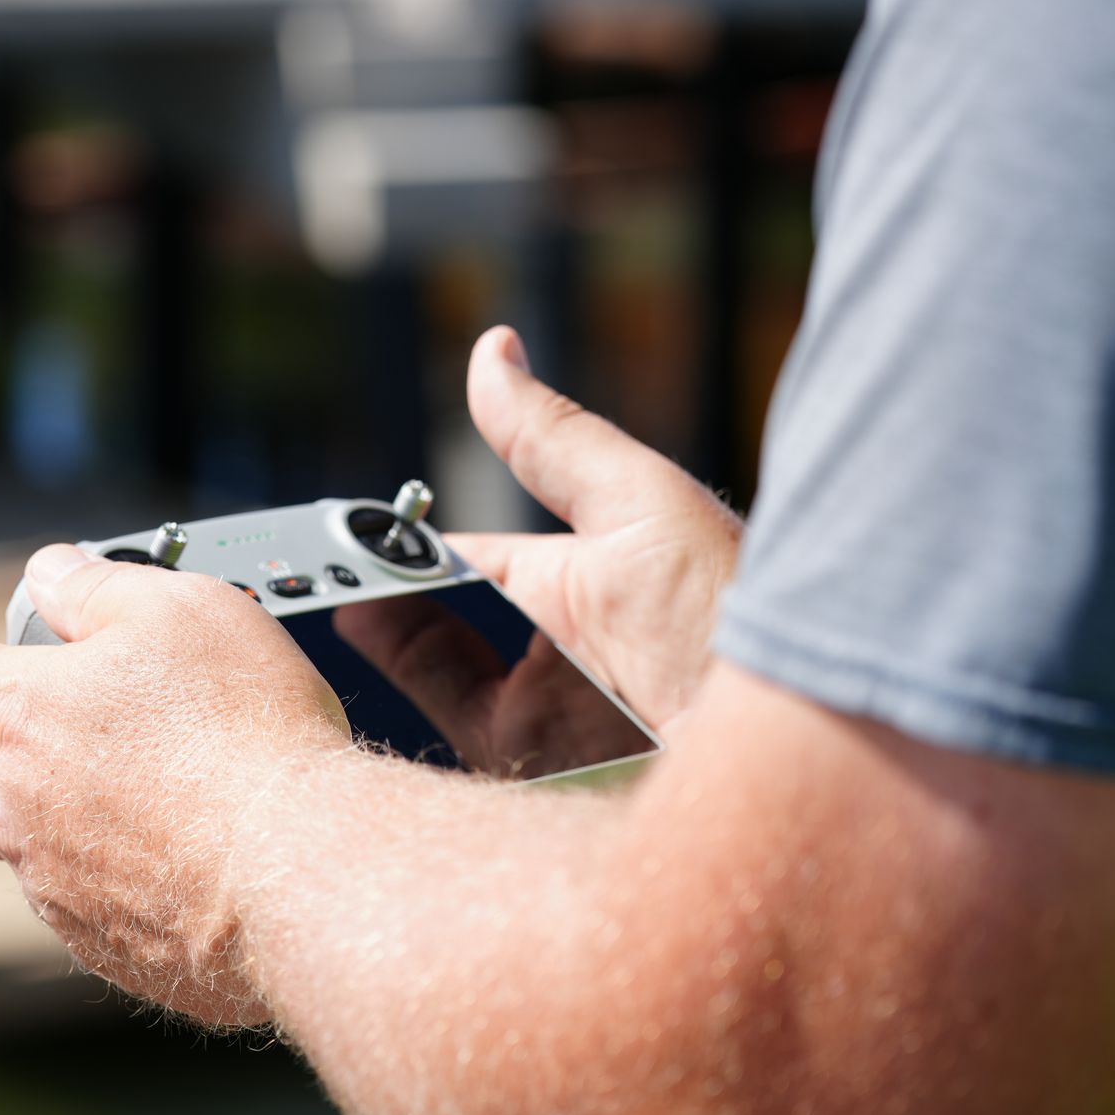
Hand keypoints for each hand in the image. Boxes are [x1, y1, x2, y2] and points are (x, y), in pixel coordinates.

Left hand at [0, 547, 352, 1024]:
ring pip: (32, 846)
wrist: (302, 870)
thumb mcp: (180, 606)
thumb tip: (53, 573)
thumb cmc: (244, 730)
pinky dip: (126, 878)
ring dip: (71, 818)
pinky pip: (93, 905)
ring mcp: (54, 887)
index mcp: (18, 714)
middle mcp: (15, 808)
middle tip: (90, 729)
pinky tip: (194, 854)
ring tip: (162, 793)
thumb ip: (96, 585)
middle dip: (9, 752)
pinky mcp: (105, 947)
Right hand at [338, 326, 740, 769]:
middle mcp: (557, 652)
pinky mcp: (533, 763)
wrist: (795, 734)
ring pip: (433, 668)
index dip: (412, 545)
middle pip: (444, 618)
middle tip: (318, 558)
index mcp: (582, 584)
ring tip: (325, 582)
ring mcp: (542, 711)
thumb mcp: (636, 500)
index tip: (349, 528)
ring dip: (377, 624)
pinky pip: (444, 721)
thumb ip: (550, 437)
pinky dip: (397, 675)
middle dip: (381, 588)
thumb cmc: (730, 604)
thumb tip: (493, 351)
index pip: (473, 564)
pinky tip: (359, 625)